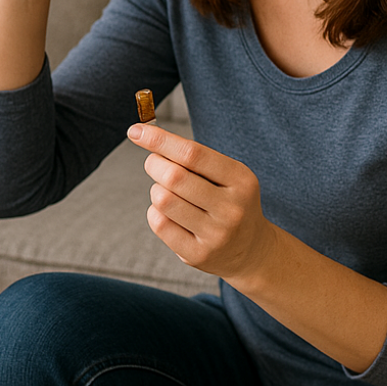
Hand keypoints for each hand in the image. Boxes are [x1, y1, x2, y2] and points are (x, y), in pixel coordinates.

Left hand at [127, 123, 276, 281]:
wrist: (250, 250)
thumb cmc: (228, 201)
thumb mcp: (226, 175)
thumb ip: (192, 158)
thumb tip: (145, 135)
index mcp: (240, 180)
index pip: (192, 153)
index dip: (159, 140)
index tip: (136, 130)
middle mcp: (231, 208)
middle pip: (173, 177)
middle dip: (154, 164)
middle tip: (154, 163)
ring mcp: (216, 235)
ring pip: (162, 200)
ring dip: (156, 190)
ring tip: (167, 192)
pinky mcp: (198, 255)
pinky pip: (159, 223)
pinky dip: (155, 212)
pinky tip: (169, 214)